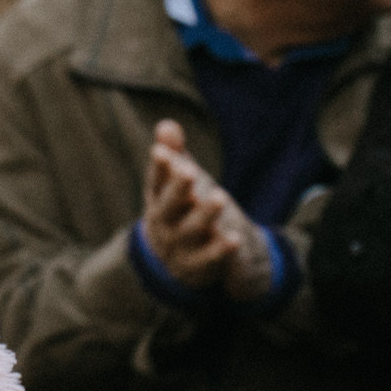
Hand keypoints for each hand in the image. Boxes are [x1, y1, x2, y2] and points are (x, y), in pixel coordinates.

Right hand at [141, 121, 270, 300]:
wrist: (182, 263)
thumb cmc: (182, 212)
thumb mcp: (179, 184)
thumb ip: (175, 156)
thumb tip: (166, 125)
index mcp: (157, 200)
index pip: (156, 182)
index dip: (159, 167)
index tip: (161, 150)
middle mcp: (164, 224)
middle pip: (168, 206)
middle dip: (178, 189)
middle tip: (189, 171)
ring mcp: (180, 246)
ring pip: (191, 231)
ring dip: (204, 215)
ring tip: (219, 197)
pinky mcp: (199, 266)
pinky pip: (209, 258)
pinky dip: (220, 250)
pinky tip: (234, 238)